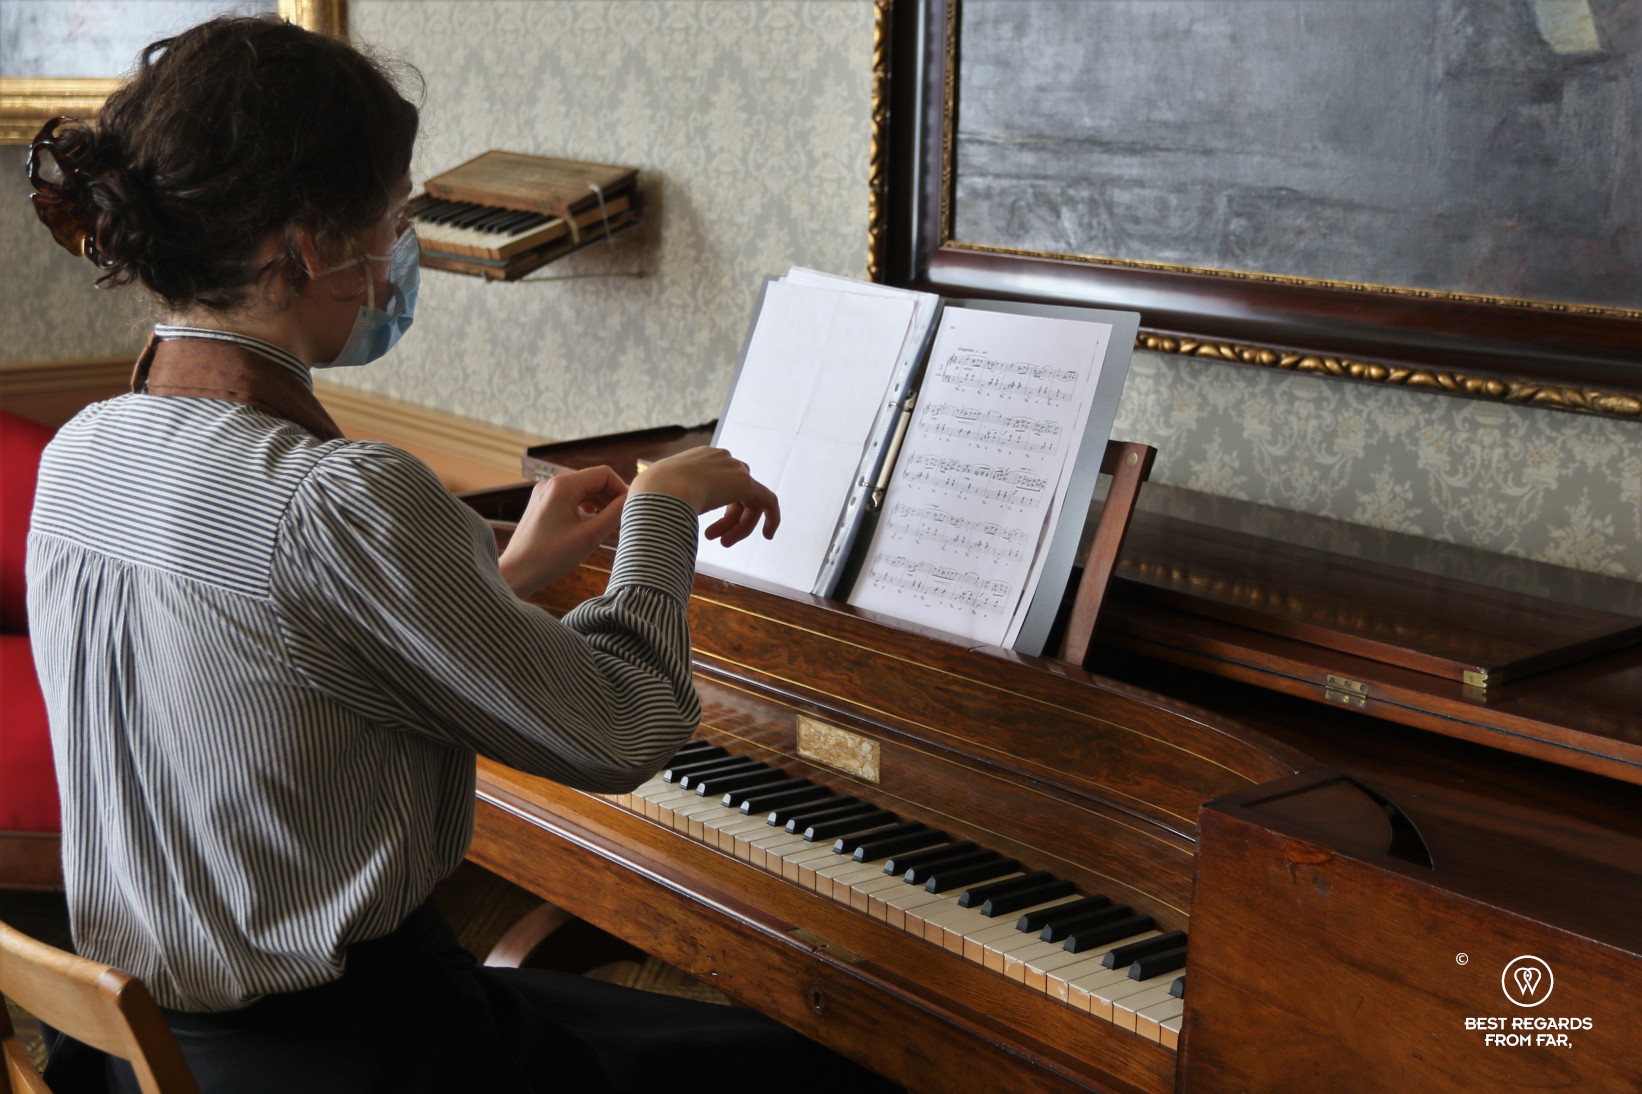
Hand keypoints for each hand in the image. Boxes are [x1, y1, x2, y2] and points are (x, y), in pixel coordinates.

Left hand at [497, 465, 627, 596]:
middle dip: (610, 497)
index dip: (621, 489)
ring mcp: (544, 493)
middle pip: (592, 480)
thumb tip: (630, 501)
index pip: (603, 474)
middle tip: (623, 519)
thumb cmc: (551, 557)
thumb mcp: (590, 536)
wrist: (517, 573)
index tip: (629, 509)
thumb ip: (613, 514)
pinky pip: (570, 499)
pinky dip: (584, 508)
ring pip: (582, 490)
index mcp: (563, 486)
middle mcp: (552, 484)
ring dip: (599, 503)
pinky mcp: (541, 504)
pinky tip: (591, 524)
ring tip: (610, 524)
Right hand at [630, 446, 779, 547]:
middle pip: (734, 493)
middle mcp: (718, 459)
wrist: (658, 491)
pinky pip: (768, 501)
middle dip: (727, 519)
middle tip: (715, 538)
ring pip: (748, 501)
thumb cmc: (648, 497)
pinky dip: (772, 518)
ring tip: (723, 543)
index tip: (707, 532)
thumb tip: (639, 497)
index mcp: (698, 458)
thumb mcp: (652, 491)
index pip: (716, 483)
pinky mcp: (747, 484)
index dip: (716, 510)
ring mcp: (733, 469)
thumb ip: (659, 491)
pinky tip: (768, 536)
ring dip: (739, 526)